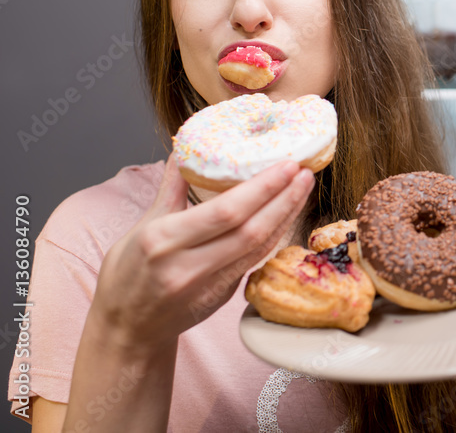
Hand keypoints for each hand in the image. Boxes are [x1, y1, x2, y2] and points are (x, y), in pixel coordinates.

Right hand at [92, 155, 314, 350]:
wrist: (127, 329)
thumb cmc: (127, 273)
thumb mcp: (142, 225)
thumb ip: (171, 188)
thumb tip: (186, 150)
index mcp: (162, 239)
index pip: (225, 212)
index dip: (262, 188)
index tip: (286, 165)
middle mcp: (186, 265)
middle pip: (249, 230)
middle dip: (283, 198)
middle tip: (305, 172)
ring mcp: (207, 285)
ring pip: (258, 247)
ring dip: (286, 216)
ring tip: (303, 188)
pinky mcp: (222, 297)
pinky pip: (255, 261)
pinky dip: (274, 236)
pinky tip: (287, 216)